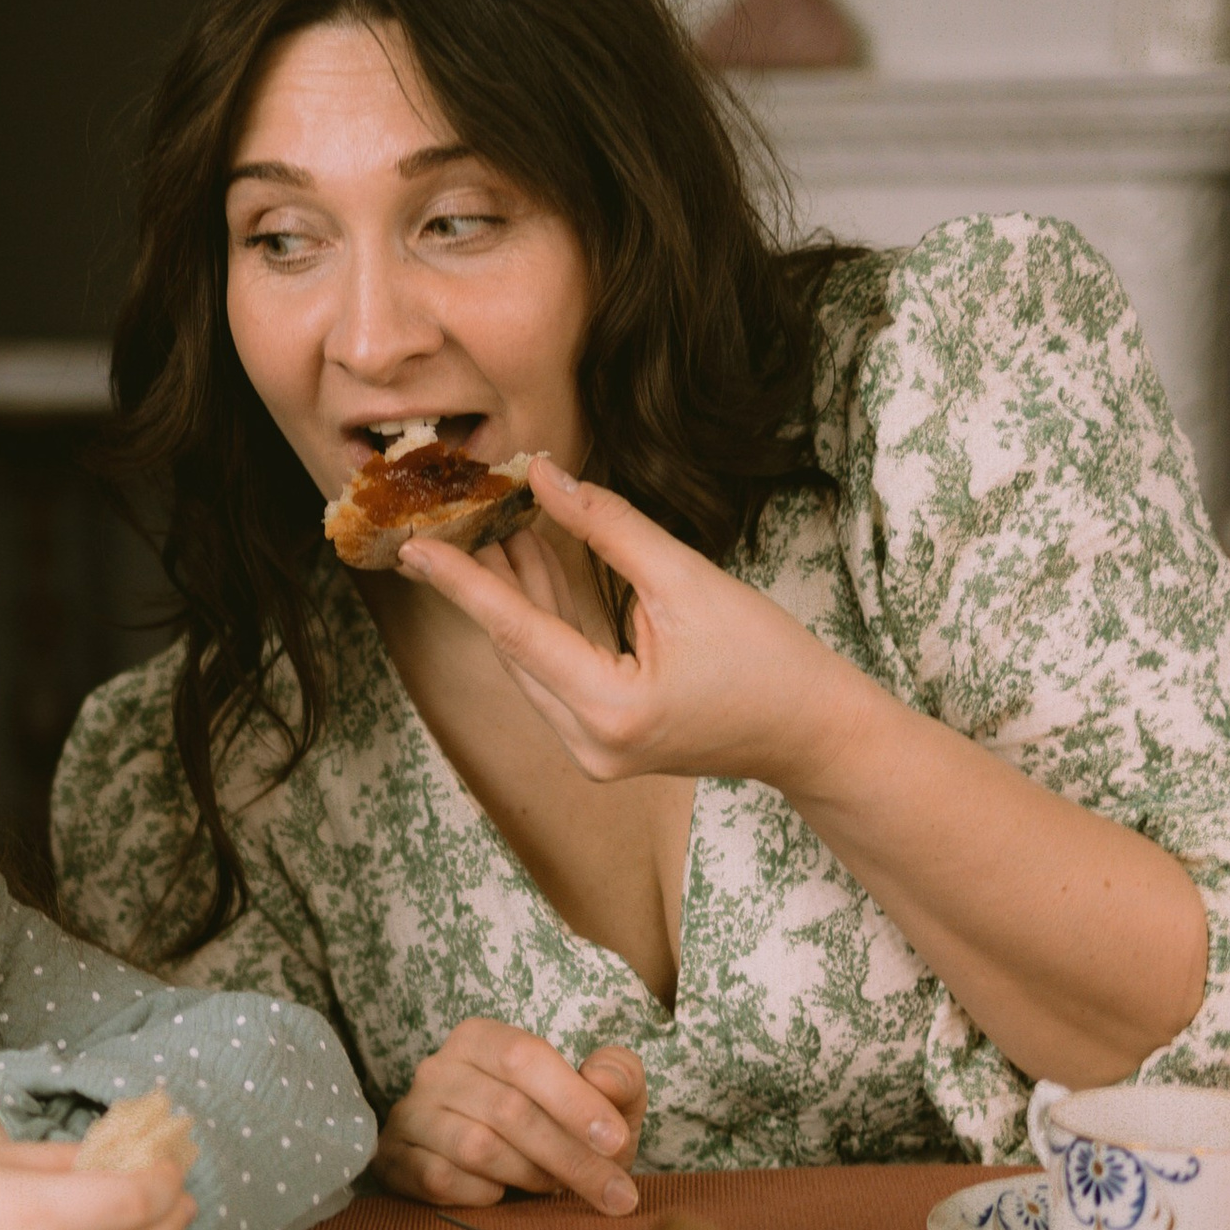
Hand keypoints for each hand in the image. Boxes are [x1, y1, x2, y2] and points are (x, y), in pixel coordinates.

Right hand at [374, 1027, 646, 1215]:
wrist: (509, 1168)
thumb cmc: (561, 1124)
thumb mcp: (604, 1097)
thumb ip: (619, 1078)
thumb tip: (605, 1081)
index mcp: (482, 1038)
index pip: (524, 1057)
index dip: (574, 1101)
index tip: (617, 1142)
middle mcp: (437, 1068)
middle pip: (507, 1110)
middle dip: (569, 1156)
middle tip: (614, 1193)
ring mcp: (410, 1113)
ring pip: (476, 1147)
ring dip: (529, 1175)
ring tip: (555, 1187)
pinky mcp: (393, 1158)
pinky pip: (439, 1179)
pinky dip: (481, 1194)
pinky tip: (502, 1194)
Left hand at [396, 455, 858, 791]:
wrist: (815, 733)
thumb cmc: (768, 659)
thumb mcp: (688, 580)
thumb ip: (609, 529)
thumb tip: (547, 479)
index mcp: (609, 710)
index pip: (517, 633)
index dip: (463, 583)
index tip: (414, 548)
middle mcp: (588, 743)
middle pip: (516, 650)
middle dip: (485, 580)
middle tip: (453, 517)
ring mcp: (592, 751)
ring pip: (533, 662)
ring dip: (515, 595)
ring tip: (490, 526)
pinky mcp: (602, 743)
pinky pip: (557, 673)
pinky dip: (546, 621)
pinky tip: (532, 566)